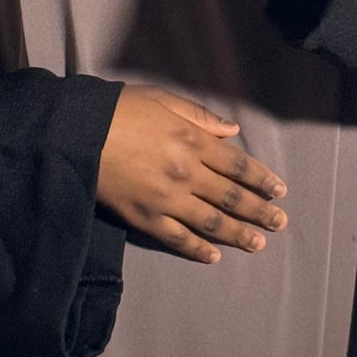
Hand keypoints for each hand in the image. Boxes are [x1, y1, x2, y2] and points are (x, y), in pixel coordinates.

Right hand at [96, 86, 287, 264]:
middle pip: (232, 197)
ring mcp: (167, 199)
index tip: (279, 191)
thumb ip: (200, 116)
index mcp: (193, 141)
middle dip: (259, 211)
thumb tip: (233, 131)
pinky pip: (177, 238)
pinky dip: (197, 249)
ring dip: (237, 235)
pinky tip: (213, 257)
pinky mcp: (145, 218)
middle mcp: (187, 172)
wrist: (76, 134)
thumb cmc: (118, 110)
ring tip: (257, 244)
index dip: (262, 179)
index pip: (239, 165)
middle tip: (280, 223)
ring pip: (211, 222)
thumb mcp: (162, 99)